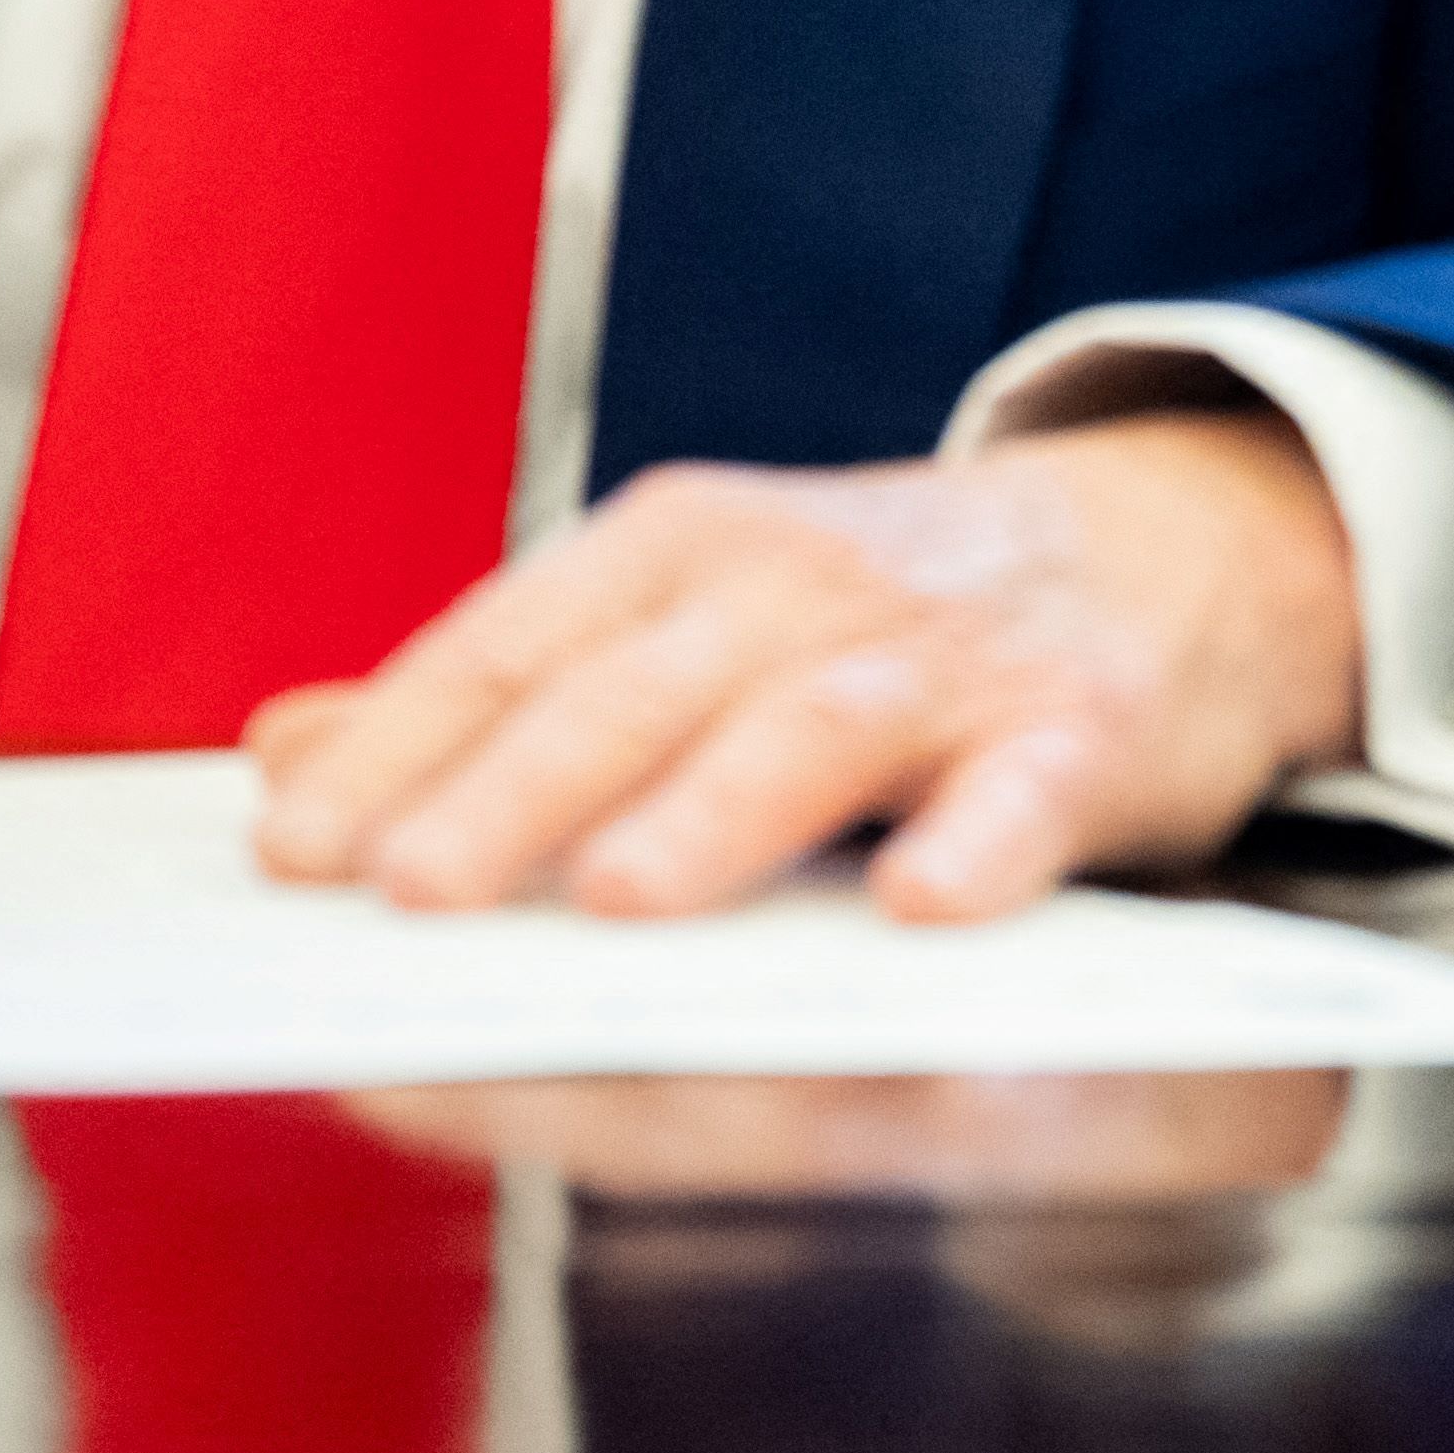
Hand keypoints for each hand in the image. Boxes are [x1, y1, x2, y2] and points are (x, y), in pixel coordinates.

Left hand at [240, 408, 1363, 923]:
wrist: (1175, 542)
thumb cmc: (885, 611)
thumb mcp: (684, 611)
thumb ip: (495, 688)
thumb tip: (278, 751)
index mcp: (679, 555)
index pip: (509, 649)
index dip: (397, 750)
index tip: (287, 855)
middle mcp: (798, 585)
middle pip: (635, 691)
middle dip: (514, 790)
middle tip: (407, 892)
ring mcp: (945, 654)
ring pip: (811, 729)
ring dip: (712, 813)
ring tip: (615, 901)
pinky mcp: (1082, 725)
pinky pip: (1027, 788)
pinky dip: (977, 844)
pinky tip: (920, 909)